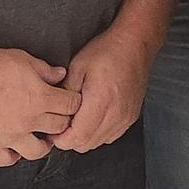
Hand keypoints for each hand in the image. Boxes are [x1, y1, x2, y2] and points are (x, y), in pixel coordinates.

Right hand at [0, 47, 81, 166]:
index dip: (73, 101)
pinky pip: (7, 159)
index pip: (71, 105)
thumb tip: (61, 74)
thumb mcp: (24, 60)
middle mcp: (29, 120)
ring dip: (43, 144)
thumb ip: (46, 70)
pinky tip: (14, 146)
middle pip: (59, 127)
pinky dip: (13, 155)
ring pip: (38, 151)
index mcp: (41, 98)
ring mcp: (10, 135)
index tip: (70, 100)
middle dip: (62, 121)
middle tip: (57, 116)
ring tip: (40, 136)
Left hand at [52, 25, 152, 152]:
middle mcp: (116, 114)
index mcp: (101, 101)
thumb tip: (54, 112)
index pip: (77, 137)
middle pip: (86, 144)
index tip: (52, 130)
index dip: (60, 139)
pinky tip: (92, 117)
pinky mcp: (130, 118)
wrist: (135, 44)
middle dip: (69, 139)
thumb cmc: (107, 51)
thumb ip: (65, 93)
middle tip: (61, 123)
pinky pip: (109, 136)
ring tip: (76, 118)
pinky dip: (97, 133)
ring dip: (84, 136)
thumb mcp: (78, 67)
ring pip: (97, 143)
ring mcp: (125, 118)